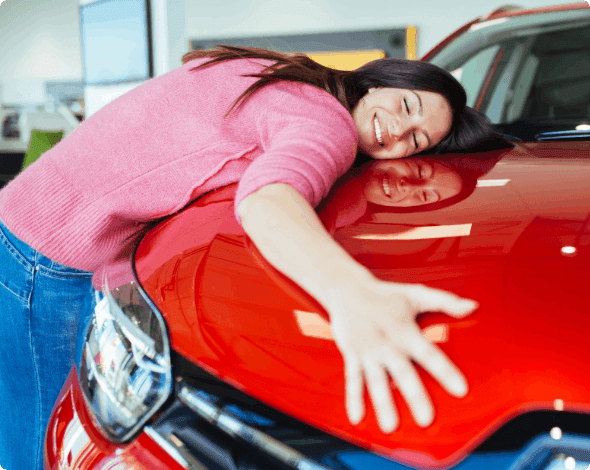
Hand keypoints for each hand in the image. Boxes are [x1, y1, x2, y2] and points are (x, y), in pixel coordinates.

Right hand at [326, 279, 477, 432]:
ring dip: (383, 404)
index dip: (444, 371)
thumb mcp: (415, 294)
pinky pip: (352, 379)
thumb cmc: (385, 294)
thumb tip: (473, 307)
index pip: (428, 353)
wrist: (346, 289)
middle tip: (426, 419)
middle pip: (402, 372)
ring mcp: (367, 351)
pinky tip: (357, 418)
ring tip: (390, 427)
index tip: (461, 390)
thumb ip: (445, 302)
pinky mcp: (352, 355)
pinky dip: (353, 398)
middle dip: (414, 396)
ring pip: (376, 381)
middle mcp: (386, 343)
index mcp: (404, 330)